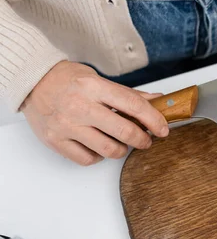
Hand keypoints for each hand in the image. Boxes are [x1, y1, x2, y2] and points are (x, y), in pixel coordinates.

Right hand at [21, 61, 168, 165]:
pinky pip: (88, 159)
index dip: (153, 120)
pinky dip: (98, 156)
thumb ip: (127, 94)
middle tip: (146, 140)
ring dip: (122, 150)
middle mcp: (79, 106)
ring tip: (120, 143)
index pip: (133, 105)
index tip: (163, 129)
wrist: (31, 82)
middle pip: (124, 132)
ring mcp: (66, 125)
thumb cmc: (67, 80)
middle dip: (142, 139)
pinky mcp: (55, 141)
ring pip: (109, 150)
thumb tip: (157, 100)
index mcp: (93, 86)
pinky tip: (98, 146)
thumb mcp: (98, 79)